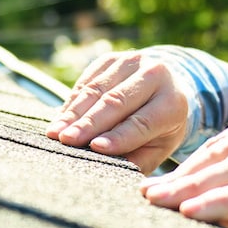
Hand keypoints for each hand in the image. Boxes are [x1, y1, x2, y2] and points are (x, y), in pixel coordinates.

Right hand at [46, 50, 191, 172]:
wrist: (165, 89)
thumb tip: (112, 168)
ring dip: (74, 112)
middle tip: (67, 140)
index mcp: (172, 103)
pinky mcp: (111, 58)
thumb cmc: (160, 129)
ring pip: (97, 89)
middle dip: (89, 123)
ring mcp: (131, 62)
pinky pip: (87, 81)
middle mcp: (155, 75)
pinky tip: (60, 119)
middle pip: (116, 102)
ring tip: (55, 132)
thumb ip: (138, 158)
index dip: (118, 136)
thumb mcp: (158, 147)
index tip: (95, 148)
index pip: (142, 122)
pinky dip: (72, 101)